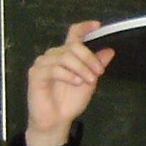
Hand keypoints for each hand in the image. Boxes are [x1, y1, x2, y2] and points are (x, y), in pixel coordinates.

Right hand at [25, 20, 114, 145]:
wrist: (56, 120)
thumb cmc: (70, 101)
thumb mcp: (89, 82)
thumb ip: (96, 65)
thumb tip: (109, 50)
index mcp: (67, 55)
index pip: (73, 35)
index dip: (84, 28)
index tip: (97, 25)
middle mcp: (54, 55)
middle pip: (73, 46)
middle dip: (89, 58)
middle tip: (99, 72)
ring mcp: (43, 63)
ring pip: (65, 57)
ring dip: (81, 68)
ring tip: (88, 81)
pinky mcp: (36, 74)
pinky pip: (53, 69)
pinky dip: (68, 75)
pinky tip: (76, 82)